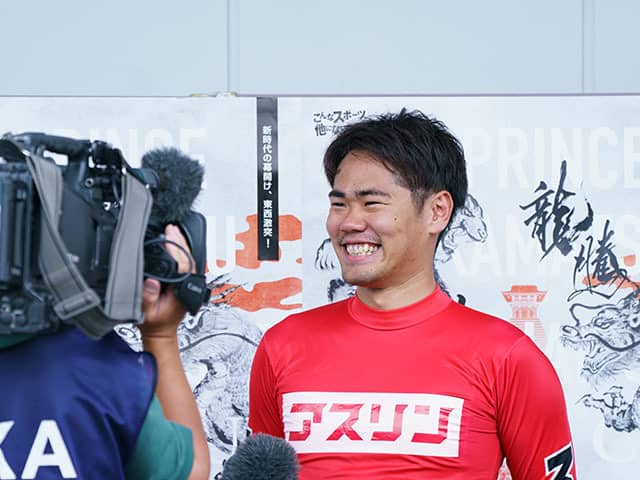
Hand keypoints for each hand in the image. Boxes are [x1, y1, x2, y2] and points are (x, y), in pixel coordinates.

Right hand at [139, 224, 192, 338]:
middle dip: (179, 241)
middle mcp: (187, 285)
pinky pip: (185, 263)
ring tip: (172, 232)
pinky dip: (180, 252)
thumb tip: (152, 283)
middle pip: (188, 258)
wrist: (159, 332)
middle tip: (171, 228)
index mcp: (182, 290)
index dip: (175, 248)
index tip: (169, 235)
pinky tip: (173, 244)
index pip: (183, 264)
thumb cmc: (154, 324)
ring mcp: (187, 283)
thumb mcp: (145, 312)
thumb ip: (148, 298)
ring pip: (188, 259)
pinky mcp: (183, 281)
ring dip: (180, 245)